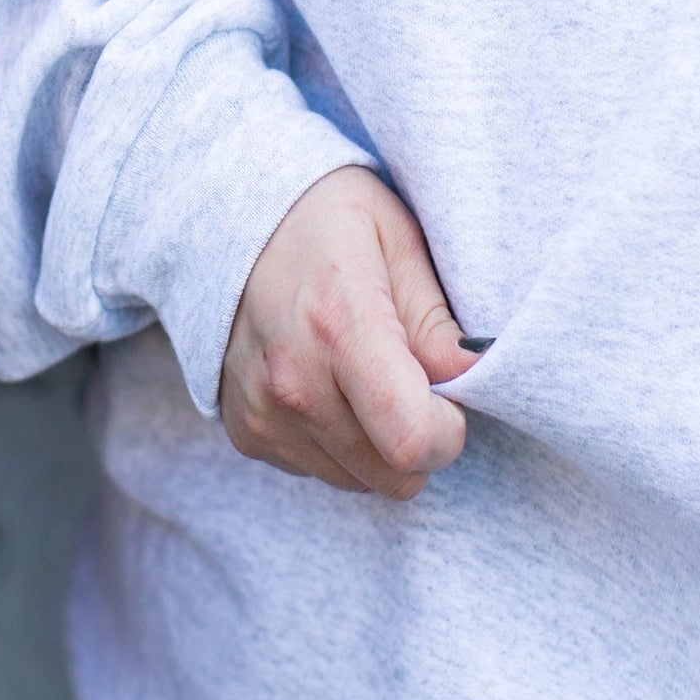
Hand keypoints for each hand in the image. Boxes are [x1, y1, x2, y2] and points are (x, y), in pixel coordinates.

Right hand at [221, 167, 475, 499]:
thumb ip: (438, 318)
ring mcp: (263, 413)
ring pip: (361, 481)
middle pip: (396, 477)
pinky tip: (325, 382)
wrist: (224, 218)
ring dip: (377, 444)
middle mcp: (292, 380)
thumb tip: (475, 378)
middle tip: (409, 378)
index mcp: (338, 324)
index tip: (448, 394)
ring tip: (361, 373)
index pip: (412, 440)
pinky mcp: (245, 433)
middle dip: (420, 439)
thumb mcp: (396, 238)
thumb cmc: (326, 219)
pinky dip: (337, 441)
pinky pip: (320, 472)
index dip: (450, 431)